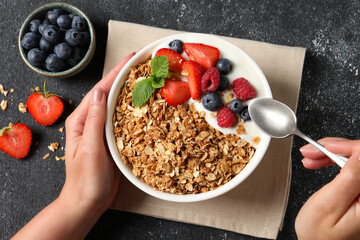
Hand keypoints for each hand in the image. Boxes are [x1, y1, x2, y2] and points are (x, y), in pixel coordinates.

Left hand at [60, 53, 134, 213]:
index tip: (131, 59)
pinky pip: (124, 120)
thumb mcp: (90, 149)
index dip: (116, 73)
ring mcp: (102, 131)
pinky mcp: (112, 140)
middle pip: (110, 94)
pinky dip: (135, 110)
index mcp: (81, 120)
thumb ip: (95, 120)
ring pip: (118, 106)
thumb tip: (99, 91)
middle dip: (126, 78)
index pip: (100, 91)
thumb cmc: (86, 180)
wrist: (88, 202)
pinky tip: (146, 106)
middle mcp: (91, 122)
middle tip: (144, 65)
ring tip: (148, 80)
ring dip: (132, 92)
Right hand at [295, 137, 359, 239]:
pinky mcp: (359, 190)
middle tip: (311, 151)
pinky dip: (332, 160)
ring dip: (331, 153)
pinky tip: (319, 161)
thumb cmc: (319, 235)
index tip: (326, 147)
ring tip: (310, 157)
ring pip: (354, 159)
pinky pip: (350, 166)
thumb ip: (349, 177)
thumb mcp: (329, 205)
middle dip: (335, 148)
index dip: (348, 147)